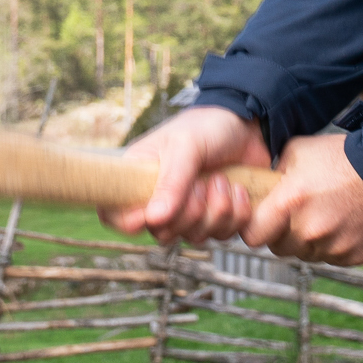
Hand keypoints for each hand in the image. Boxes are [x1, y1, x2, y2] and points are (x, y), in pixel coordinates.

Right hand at [103, 105, 270, 245]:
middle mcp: (161, 200)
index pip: (114, 214)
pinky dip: (236, 216)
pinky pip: (222, 236)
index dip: (127, 222)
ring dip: (216, 212)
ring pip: (195, 238)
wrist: (248, 124)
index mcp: (140, 178)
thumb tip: (153, 219)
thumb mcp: (186, 146)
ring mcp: (190, 212)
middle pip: (162, 233)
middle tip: (202, 184)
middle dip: (189, 213)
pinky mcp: (217, 218)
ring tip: (223, 180)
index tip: (150, 215)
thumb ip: (171, 182)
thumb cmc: (207, 127)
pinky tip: (239, 190)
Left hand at [246, 133, 362, 265]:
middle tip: (298, 213)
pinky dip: (336, 244)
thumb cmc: (345, 156)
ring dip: (310, 240)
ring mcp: (334, 247)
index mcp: (291, 202)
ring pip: (307, 254)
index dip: (255, 228)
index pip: (253, 236)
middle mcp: (310, 231)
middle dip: (283, 233)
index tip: (262, 219)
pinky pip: (334, 258)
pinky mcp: (355, 256)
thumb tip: (265, 187)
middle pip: (280, 247)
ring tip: (327, 214)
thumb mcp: (300, 151)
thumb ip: (276, 174)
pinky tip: (346, 222)